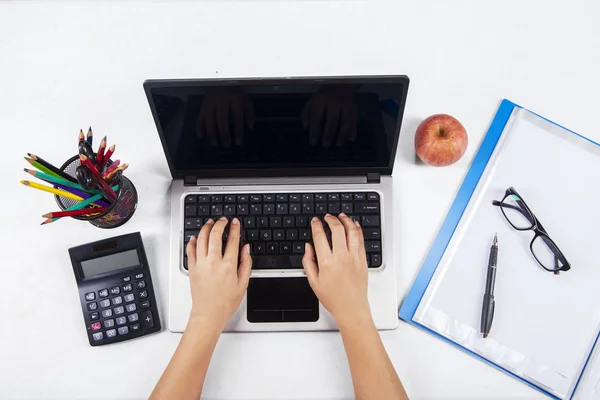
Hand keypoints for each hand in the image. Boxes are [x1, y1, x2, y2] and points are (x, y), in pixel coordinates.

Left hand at [185, 217, 251, 329]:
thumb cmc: (225, 302)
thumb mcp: (243, 284)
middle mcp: (213, 262)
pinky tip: (196, 237)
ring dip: (206, 228)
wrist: (208, 314)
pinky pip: (190, 250)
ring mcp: (201, 264)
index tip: (235, 223)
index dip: (234, 229)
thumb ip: (246, 264)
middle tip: (223, 220)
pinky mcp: (192, 269)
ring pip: (202, 239)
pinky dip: (192, 241)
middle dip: (220, 224)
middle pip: (215, 236)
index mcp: (228, 266)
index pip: (232, 241)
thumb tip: (246, 249)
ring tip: (210, 223)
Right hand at [196, 87, 253, 146]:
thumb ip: (249, 113)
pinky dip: (199, 126)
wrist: (220, 81)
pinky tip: (201, 135)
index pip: (237, 116)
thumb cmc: (235, 94)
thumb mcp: (246, 101)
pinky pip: (199, 116)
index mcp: (234, 98)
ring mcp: (210, 102)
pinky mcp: (203, 105)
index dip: (238, 130)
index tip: (238, 142)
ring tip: (214, 144)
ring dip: (211, 132)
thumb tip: (249, 127)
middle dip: (224, 133)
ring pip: (209, 118)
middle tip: (226, 145)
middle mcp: (221, 100)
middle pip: (221, 118)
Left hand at [301, 85, 357, 146]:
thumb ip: (307, 113)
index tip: (313, 142)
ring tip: (339, 144)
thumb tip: (305, 128)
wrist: (342, 83)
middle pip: (332, 119)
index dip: (314, 130)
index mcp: (321, 100)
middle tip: (325, 144)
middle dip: (329, 133)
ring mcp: (346, 105)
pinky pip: (354, 120)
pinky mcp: (354, 108)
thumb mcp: (313, 101)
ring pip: (346, 120)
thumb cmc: (324, 96)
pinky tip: (351, 139)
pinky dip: (353, 130)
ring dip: (343, 133)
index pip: (317, 116)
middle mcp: (334, 102)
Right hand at [302, 213, 370, 328]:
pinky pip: (361, 240)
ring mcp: (354, 258)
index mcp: (326, 262)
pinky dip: (357, 230)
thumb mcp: (313, 282)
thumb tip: (308, 247)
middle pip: (337, 229)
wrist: (351, 309)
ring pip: (351, 232)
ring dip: (346, 221)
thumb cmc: (333, 298)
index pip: (320, 236)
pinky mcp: (363, 260)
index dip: (316, 225)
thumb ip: (308, 262)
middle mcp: (341, 257)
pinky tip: (354, 225)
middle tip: (327, 217)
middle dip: (331, 219)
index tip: (315, 221)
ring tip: (341, 216)